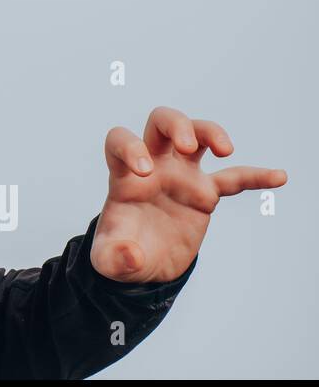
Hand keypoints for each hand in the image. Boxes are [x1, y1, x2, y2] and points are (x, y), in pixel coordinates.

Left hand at [92, 107, 286, 283]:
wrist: (142, 262)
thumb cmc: (119, 252)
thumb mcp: (108, 261)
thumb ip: (113, 258)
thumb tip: (131, 255)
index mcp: (124, 177)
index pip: (119, 141)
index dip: (129, 147)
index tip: (144, 171)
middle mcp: (153, 167)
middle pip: (161, 123)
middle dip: (176, 125)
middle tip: (188, 146)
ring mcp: (180, 177)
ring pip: (197, 136)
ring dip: (210, 133)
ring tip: (226, 151)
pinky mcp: (204, 193)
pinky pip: (233, 179)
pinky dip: (254, 176)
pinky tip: (277, 177)